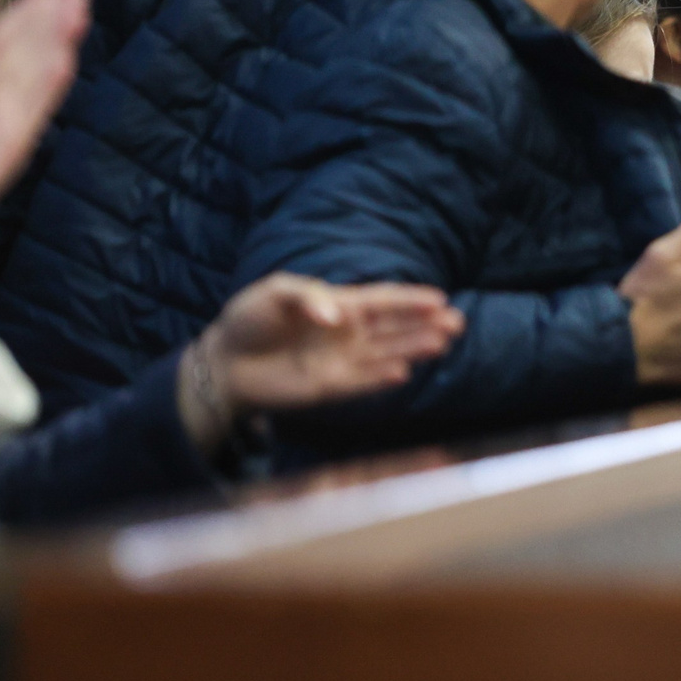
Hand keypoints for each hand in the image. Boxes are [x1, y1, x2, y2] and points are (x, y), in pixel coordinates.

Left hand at [178, 276, 464, 448]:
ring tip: (442, 343)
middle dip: (426, 325)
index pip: (383, 300)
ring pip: (388, 354)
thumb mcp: (274, 293)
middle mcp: (349, 333)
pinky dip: (381, 378)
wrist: (224, 361)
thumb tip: (337, 316)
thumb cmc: (249, 319)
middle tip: (456, 323)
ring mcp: (343, 361)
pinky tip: (402, 372)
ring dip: (414, 349)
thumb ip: (306, 297)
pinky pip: (363, 382)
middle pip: (396, 328)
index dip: (411, 300)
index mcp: (340, 305)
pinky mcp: (331, 387)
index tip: (440, 299)